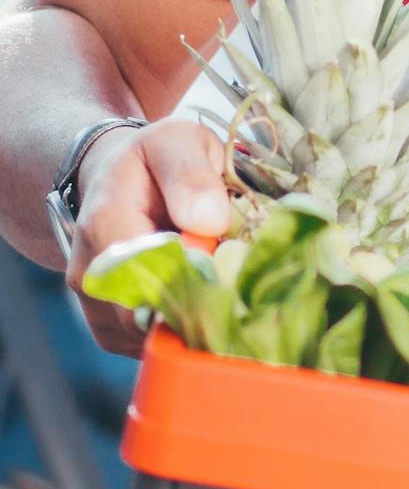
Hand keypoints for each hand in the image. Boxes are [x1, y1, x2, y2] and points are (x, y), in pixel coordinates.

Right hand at [68, 118, 230, 353]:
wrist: (116, 180)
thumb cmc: (153, 161)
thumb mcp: (176, 141)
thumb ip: (190, 172)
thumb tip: (208, 220)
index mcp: (106, 224)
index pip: (149, 275)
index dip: (198, 284)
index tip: (235, 277)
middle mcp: (90, 273)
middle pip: (152, 316)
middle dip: (201, 307)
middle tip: (239, 288)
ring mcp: (95, 305)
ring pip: (152, 338)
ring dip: (193, 320)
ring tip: (217, 288)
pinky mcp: (108, 330)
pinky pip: (147, 348)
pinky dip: (180, 332)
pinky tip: (198, 302)